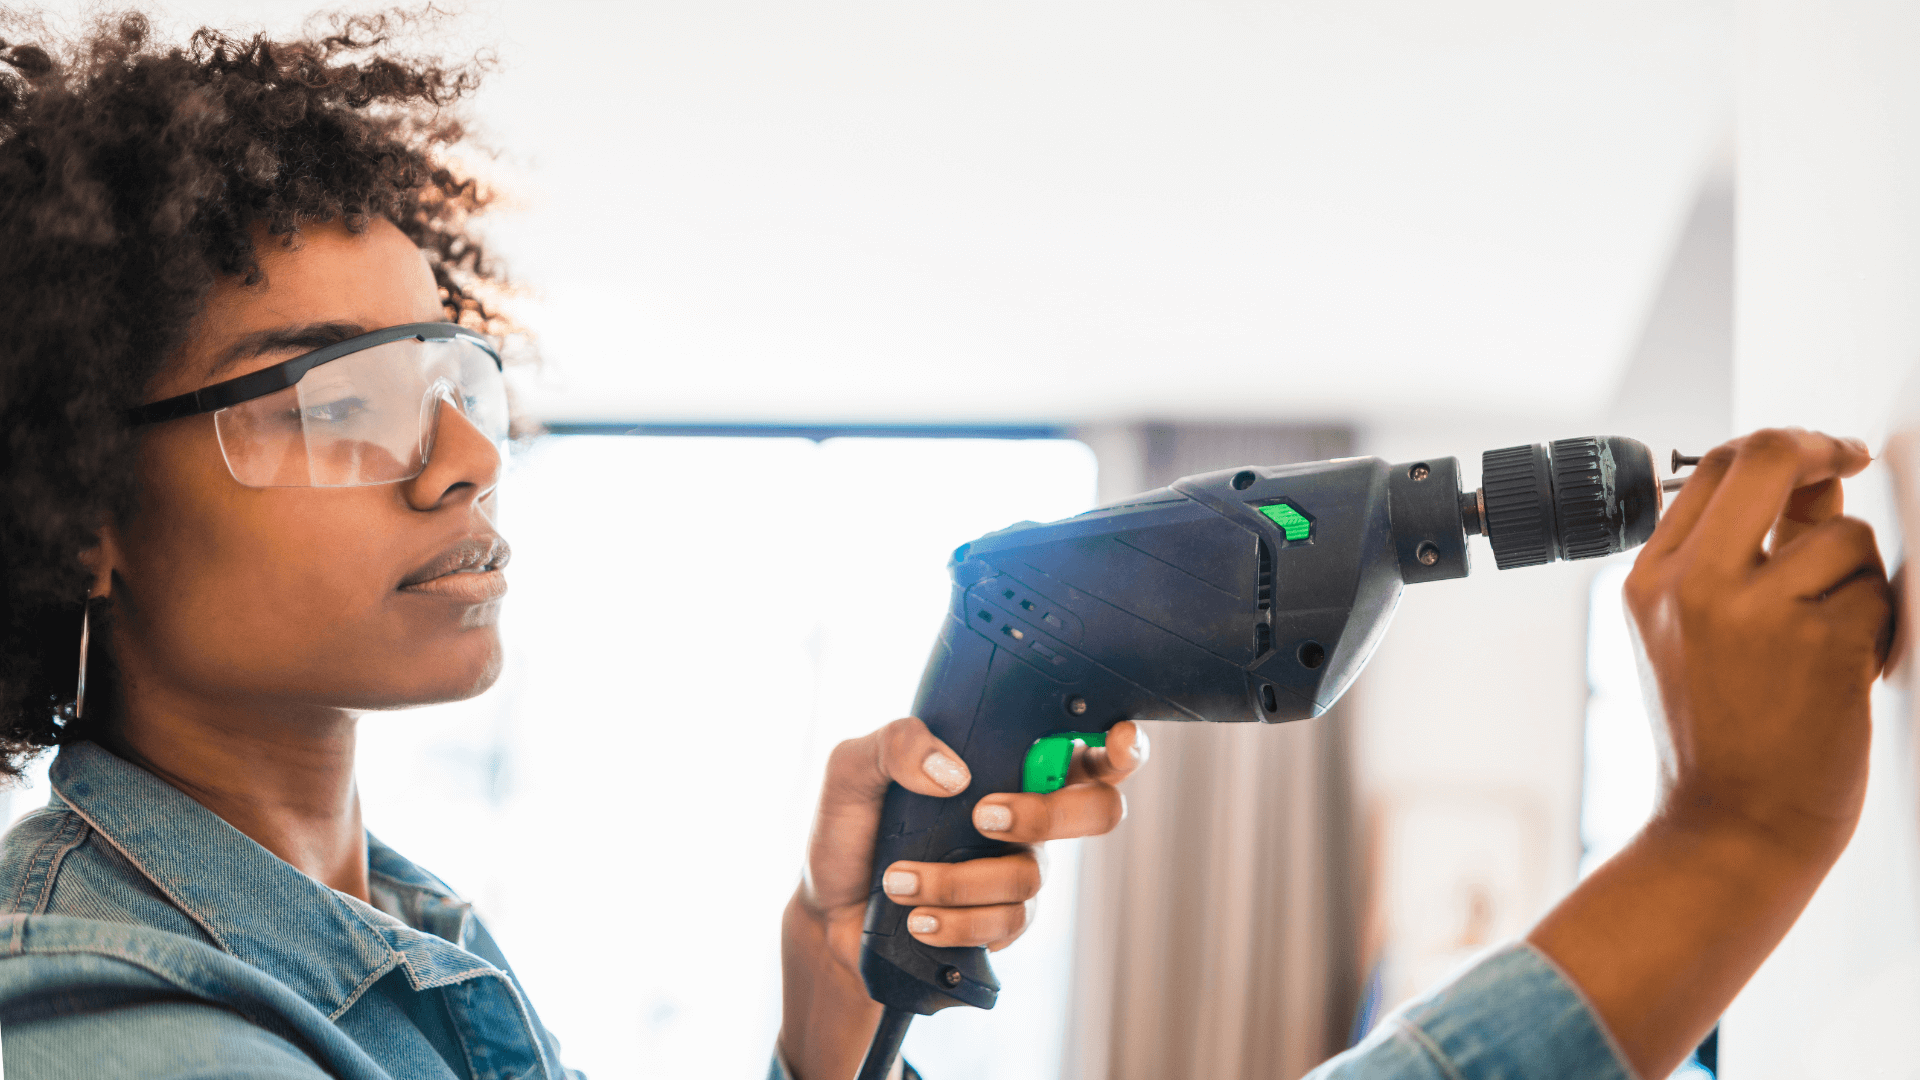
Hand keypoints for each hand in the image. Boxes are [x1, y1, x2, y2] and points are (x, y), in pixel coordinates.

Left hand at [778, 717, 1147, 1079]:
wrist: (829, 911)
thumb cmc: (850, 828)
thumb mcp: (853, 767)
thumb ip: (896, 743)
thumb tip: (953, 773)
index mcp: (1004, 762)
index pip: (1085, 746)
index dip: (1122, 746)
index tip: (1113, 744)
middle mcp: (1027, 812)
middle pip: (1098, 811)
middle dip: (1048, 814)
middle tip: (983, 816)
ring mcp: (1019, 868)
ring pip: (1033, 875)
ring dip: (960, 880)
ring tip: (900, 881)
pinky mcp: (1003, 920)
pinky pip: (1008, 922)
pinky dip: (959, 920)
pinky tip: (919, 917)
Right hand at [1529, 428, 1891, 1079]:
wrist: (1730, 829)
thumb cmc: (1720, 737)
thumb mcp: (1692, 635)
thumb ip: (1741, 555)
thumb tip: (1811, 479)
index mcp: (1650, 580)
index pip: (1715, 467)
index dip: (1781, 447)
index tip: (1823, 456)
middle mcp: (1692, 585)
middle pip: (1771, 458)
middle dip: (1824, 451)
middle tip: (1851, 460)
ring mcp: (1754, 612)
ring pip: (1844, 537)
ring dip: (1857, 580)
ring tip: (1828, 640)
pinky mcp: (1818, 644)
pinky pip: (1875, 595)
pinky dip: (1874, 630)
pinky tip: (1841, 675)